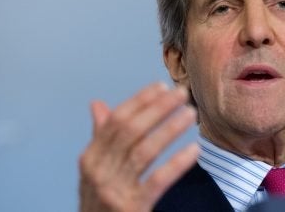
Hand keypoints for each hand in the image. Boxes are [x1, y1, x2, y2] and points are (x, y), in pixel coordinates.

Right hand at [79, 83, 198, 211]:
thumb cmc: (101, 202)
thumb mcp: (95, 171)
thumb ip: (101, 139)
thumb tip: (97, 104)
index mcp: (90, 158)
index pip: (116, 120)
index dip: (140, 101)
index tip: (162, 86)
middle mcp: (98, 172)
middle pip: (131, 131)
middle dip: (158, 108)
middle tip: (182, 93)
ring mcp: (113, 191)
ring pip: (145, 151)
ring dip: (170, 129)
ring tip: (191, 114)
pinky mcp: (130, 208)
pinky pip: (158, 180)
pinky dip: (177, 163)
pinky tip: (195, 149)